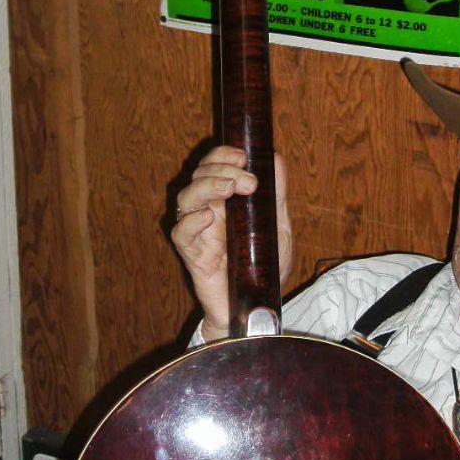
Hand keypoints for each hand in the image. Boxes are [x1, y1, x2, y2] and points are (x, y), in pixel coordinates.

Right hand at [172, 147, 292, 340]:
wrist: (257, 305)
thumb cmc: (264, 266)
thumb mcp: (278, 226)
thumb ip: (276, 195)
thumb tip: (276, 159)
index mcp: (226, 200)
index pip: (213, 165)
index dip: (222, 155)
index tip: (243, 155)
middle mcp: (208, 210)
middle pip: (199, 176)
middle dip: (221, 169)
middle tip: (248, 180)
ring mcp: (199, 232)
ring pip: (187, 198)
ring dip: (207, 187)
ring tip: (229, 189)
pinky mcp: (193, 254)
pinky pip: (181, 233)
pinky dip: (191, 222)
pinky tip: (208, 218)